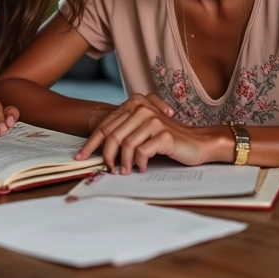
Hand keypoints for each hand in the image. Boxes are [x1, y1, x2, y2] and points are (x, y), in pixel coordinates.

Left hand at [76, 96, 224, 173]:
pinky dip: (139, 163)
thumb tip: (101, 151)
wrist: (198, 142)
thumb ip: (125, 133)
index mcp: (134, 105)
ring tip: (125, 172)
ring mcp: (152, 121)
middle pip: (112, 136)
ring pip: (126, 145)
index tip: (80, 157)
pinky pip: (142, 152)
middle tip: (107, 170)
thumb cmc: (168, 140)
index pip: (106, 126)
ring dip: (123, 163)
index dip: (91, 144)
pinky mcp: (163, 135)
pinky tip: (142, 168)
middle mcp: (141, 110)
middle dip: (106, 156)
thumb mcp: (144, 131)